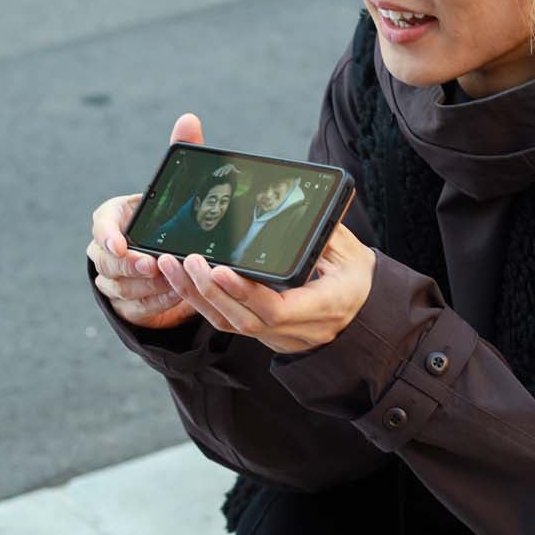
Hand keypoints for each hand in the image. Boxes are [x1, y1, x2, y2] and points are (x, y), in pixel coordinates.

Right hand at [88, 113, 205, 330]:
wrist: (164, 251)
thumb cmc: (165, 213)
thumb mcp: (173, 186)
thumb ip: (179, 151)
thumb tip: (189, 118)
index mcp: (112, 217)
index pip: (100, 224)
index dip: (107, 236)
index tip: (121, 245)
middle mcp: (105, 249)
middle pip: (108, 261)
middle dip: (132, 265)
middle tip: (154, 265)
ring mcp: (113, 277)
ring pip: (121, 286)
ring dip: (148, 286)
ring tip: (174, 282)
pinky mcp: (127, 302)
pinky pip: (137, 306)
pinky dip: (157, 302)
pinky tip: (177, 296)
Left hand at [157, 223, 375, 352]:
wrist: (364, 316)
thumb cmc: (357, 277)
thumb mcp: (350, 251)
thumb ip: (325, 228)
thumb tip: (307, 199)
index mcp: (324, 306)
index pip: (276, 308)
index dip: (244, 291)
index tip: (218, 268)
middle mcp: (298, 328)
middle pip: (242, 319)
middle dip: (207, 291)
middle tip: (182, 260)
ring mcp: (278, 336)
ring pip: (229, 324)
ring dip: (195, 296)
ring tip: (170, 264)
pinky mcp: (263, 333)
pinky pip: (227, 322)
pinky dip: (202, 301)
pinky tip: (181, 278)